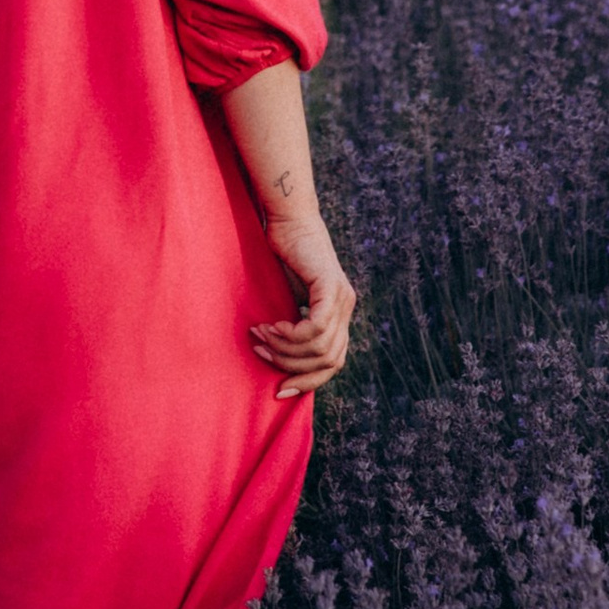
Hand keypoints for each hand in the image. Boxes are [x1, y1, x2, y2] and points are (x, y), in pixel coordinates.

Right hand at [248, 211, 354, 399]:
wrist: (287, 218)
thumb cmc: (282, 253)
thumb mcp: (289, 298)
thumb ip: (294, 324)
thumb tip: (281, 358)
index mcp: (340, 314)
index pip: (334, 364)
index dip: (309, 382)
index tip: (280, 390)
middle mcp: (347, 308)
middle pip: (330, 362)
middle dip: (292, 367)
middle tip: (261, 352)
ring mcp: (343, 298)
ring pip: (320, 348)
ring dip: (285, 348)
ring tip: (261, 334)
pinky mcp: (331, 288)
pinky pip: (315, 329)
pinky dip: (291, 334)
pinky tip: (272, 325)